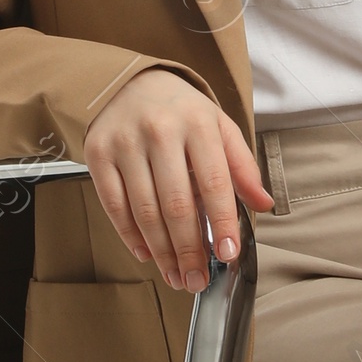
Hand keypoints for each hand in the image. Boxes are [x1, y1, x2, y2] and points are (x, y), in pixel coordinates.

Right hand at [83, 68, 273, 289]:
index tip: (228, 254)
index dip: (222, 223)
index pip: (214, 182)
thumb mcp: (219, 127)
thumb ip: (242, 167)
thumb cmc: (181, 112)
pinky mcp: (97, 154)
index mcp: (197, 124)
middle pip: (176, 204)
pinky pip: (114, 205)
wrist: (129, 82)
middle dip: (189, 250)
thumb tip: (264, 204)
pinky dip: (131, 236)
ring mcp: (125, 143)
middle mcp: (159, 131)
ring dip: (162, 252)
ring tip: (177, 275)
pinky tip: (147, 254)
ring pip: (144, 211)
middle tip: (198, 279)